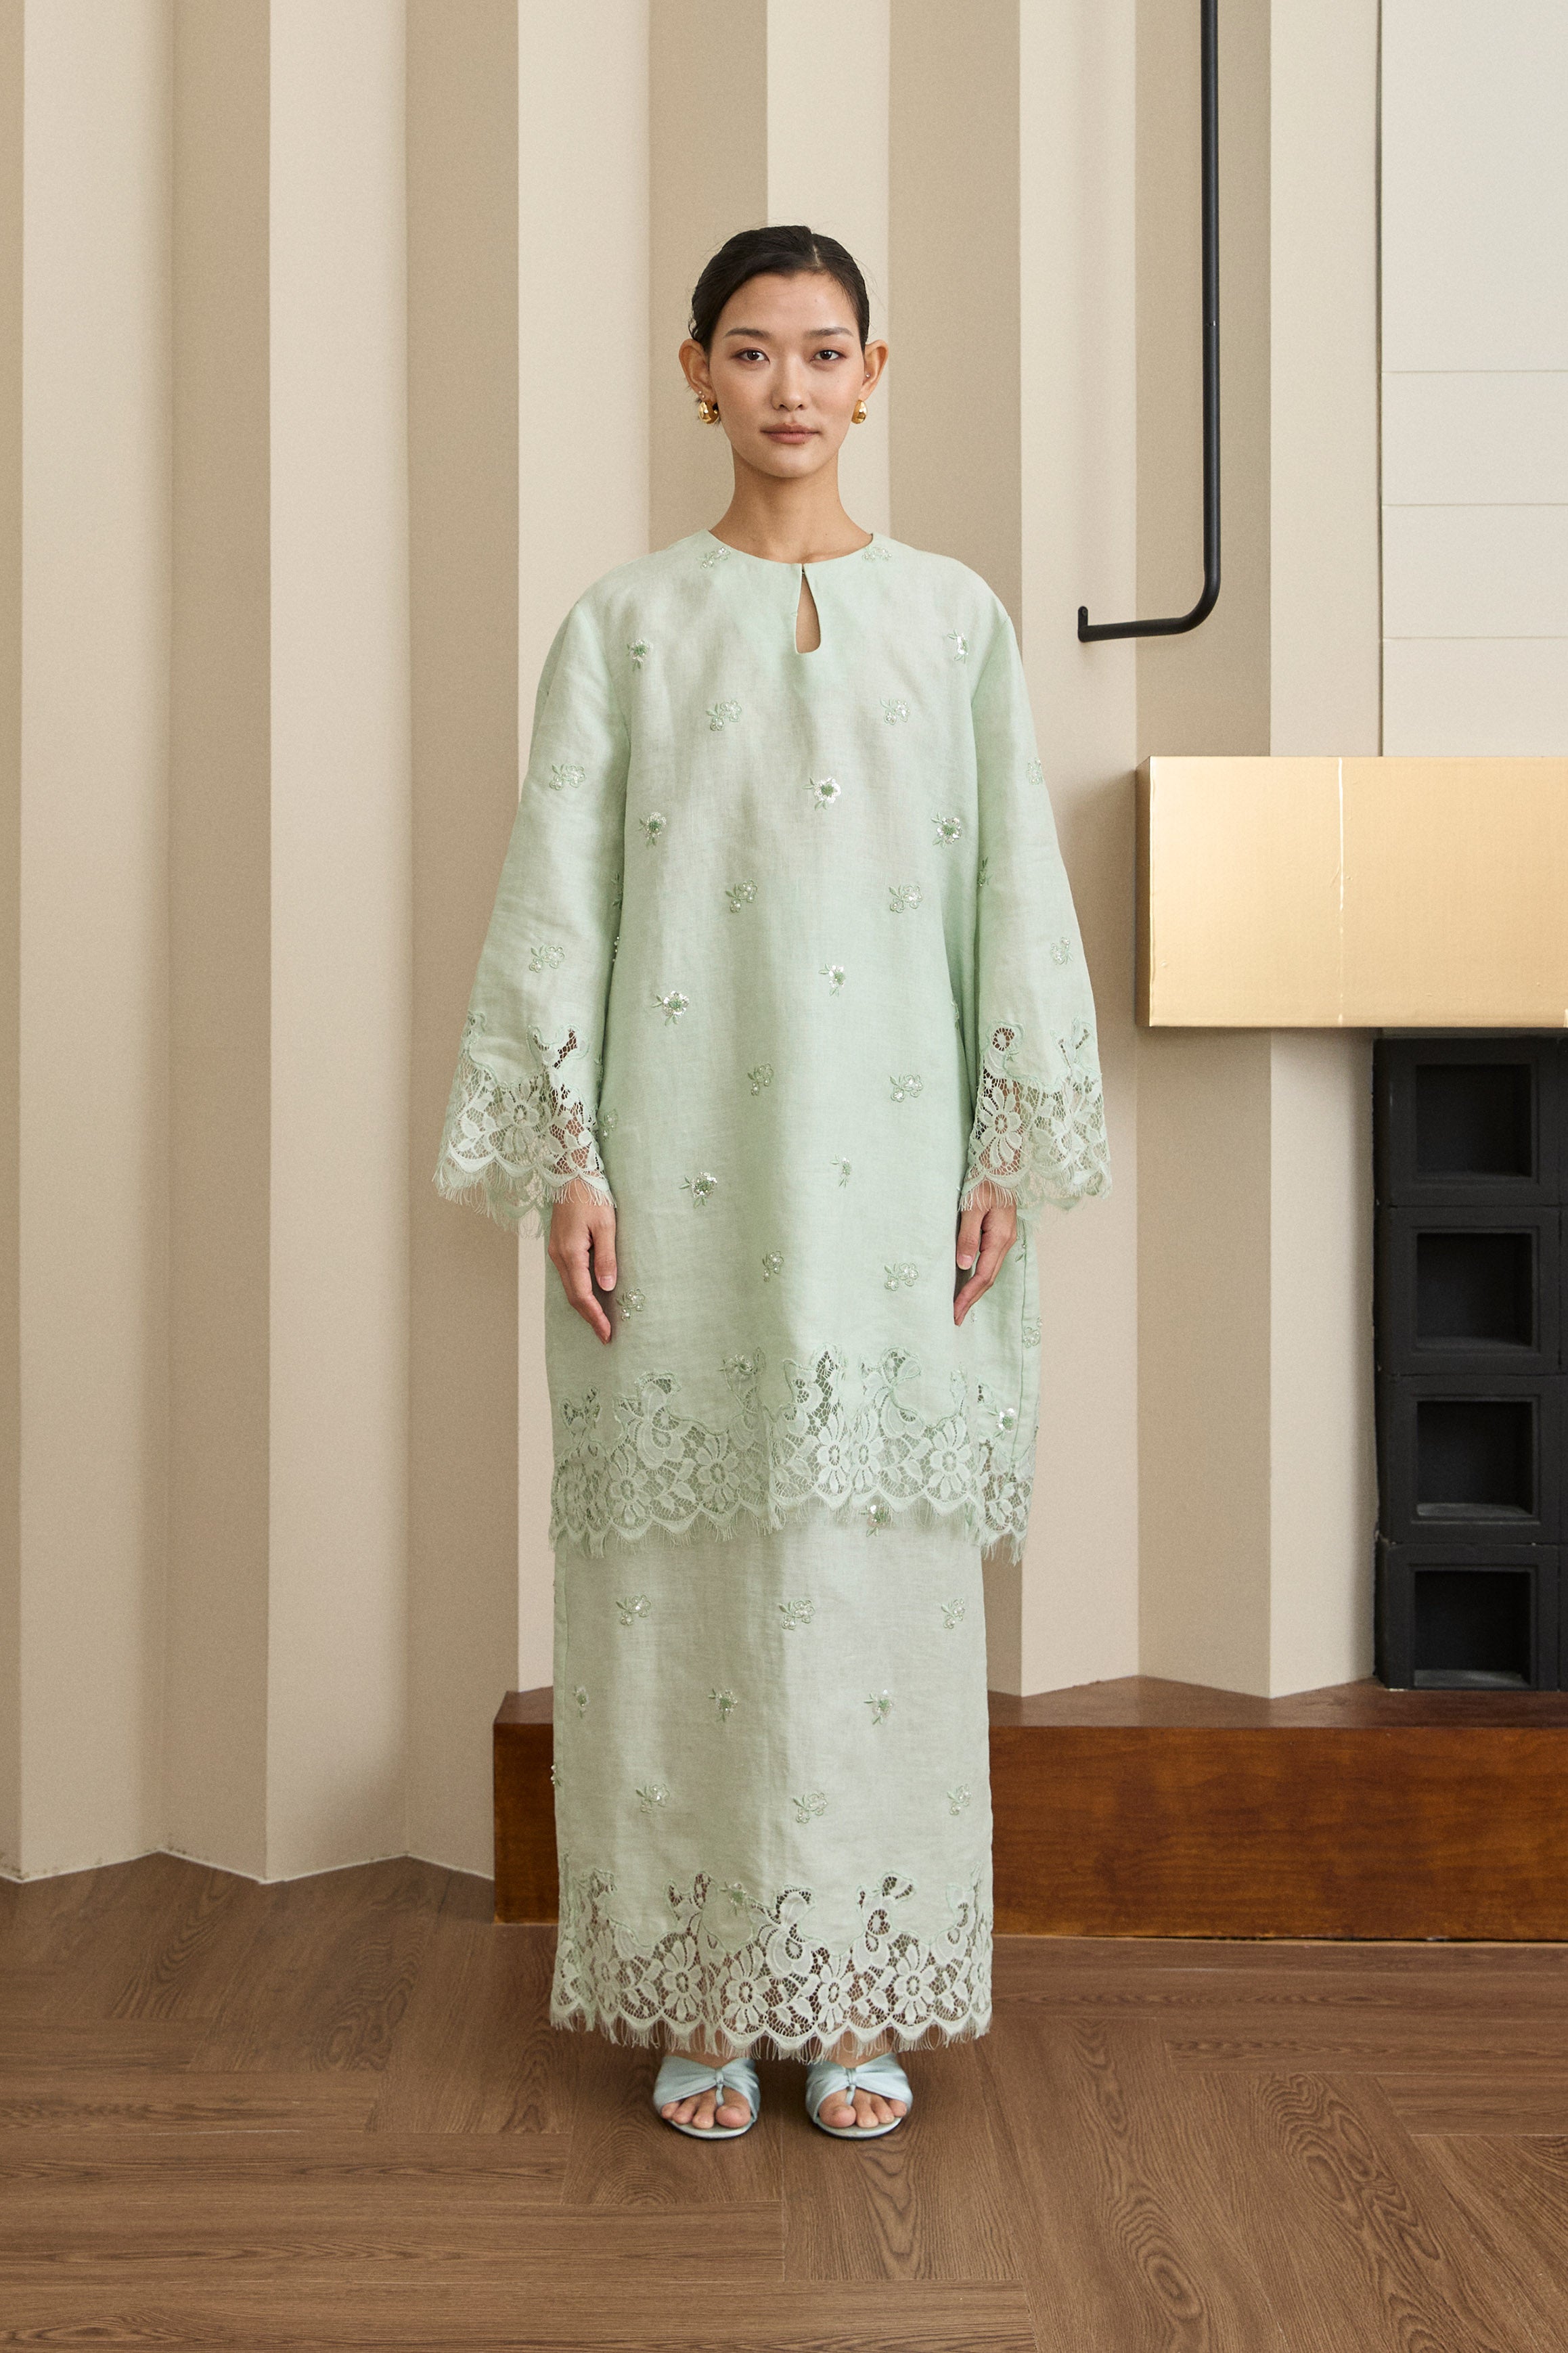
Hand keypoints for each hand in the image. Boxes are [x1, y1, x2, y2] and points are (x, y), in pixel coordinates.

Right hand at [548, 1182, 617, 1342]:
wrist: (571, 1173)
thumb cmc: (591, 1194)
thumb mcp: (606, 1225)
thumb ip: (606, 1257)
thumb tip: (607, 1287)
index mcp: (570, 1253)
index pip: (582, 1295)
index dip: (595, 1317)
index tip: (607, 1334)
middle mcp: (559, 1256)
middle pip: (573, 1296)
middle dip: (589, 1317)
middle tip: (605, 1335)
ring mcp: (556, 1251)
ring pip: (569, 1287)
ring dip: (584, 1306)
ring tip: (600, 1321)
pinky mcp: (559, 1246)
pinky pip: (568, 1276)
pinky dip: (579, 1291)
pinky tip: (590, 1297)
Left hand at [954, 1185, 1016, 1324]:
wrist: (1002, 1162)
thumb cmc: (984, 1180)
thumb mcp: (971, 1207)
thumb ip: (967, 1236)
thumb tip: (963, 1265)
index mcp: (999, 1237)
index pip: (983, 1276)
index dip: (968, 1296)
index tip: (954, 1313)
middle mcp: (1006, 1241)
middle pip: (988, 1278)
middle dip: (971, 1299)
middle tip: (955, 1317)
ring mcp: (1005, 1237)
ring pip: (990, 1270)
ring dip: (976, 1289)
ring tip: (960, 1305)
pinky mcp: (1000, 1232)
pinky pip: (990, 1260)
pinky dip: (979, 1275)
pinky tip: (969, 1281)